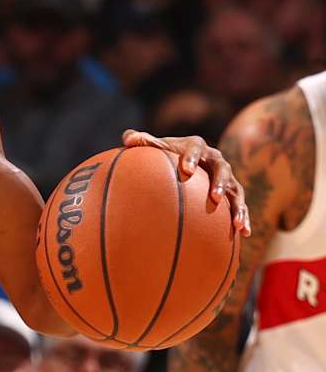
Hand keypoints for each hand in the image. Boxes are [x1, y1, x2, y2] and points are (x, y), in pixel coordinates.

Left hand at [124, 127, 248, 233]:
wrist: (184, 162)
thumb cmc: (166, 155)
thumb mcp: (154, 148)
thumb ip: (142, 142)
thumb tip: (127, 137)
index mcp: (196, 146)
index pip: (195, 148)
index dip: (192, 158)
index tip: (186, 171)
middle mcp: (216, 159)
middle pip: (222, 169)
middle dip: (220, 183)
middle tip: (214, 198)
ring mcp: (226, 176)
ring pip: (236, 190)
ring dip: (237, 206)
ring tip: (236, 224)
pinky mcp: (232, 191)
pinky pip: (240, 205)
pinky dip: (243, 218)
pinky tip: (244, 234)